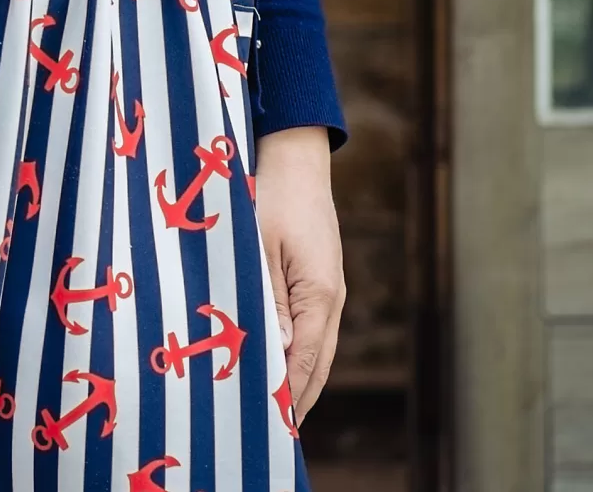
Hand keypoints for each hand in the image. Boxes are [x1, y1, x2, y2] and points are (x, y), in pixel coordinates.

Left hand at [254, 126, 344, 419]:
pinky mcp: (321, 280)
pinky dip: (303, 354)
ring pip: (319, 348)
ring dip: (302, 379)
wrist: (295, 159)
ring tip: (281, 412)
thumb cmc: (273, 196)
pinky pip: (314, 329)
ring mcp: (330, 289)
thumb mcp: (261, 247)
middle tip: (277, 432)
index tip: (274, 425)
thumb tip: (281, 349)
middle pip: (318, 362)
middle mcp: (331, 297)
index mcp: (320, 293)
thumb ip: (270, 299)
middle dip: (299, 398)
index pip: (306, 358)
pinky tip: (286, 366)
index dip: (290, 394)